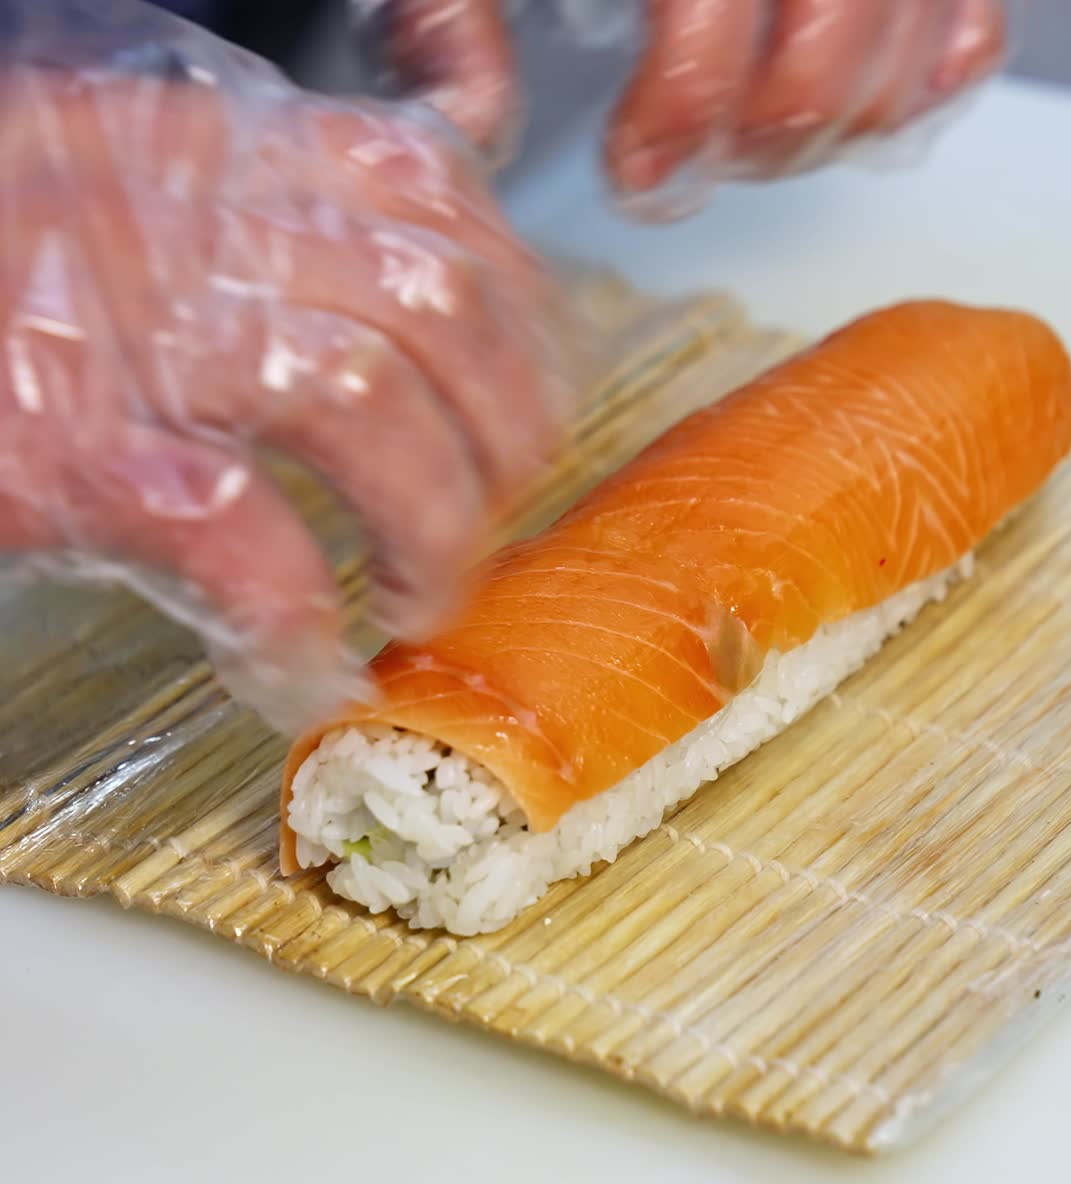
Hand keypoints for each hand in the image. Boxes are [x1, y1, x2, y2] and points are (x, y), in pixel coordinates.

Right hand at [0, 4, 573, 731]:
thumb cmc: (8, 276)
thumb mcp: (151, 182)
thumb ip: (294, 205)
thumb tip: (441, 246)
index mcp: (229, 150)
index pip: (439, 198)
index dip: (522, 320)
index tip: (535, 403)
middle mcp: (196, 218)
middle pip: (437, 307)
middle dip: (504, 439)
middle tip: (490, 520)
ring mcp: (136, 330)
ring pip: (365, 402)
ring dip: (427, 526)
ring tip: (418, 596)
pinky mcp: (71, 447)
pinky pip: (235, 529)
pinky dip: (292, 614)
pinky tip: (305, 661)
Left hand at [370, 0, 1007, 202]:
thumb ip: (456, 7)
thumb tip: (478, 118)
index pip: (714, 0)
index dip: (682, 113)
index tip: (635, 173)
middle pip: (833, 40)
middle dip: (763, 135)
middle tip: (694, 168)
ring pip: (914, 36)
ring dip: (839, 122)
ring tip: (762, 137)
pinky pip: (972, 15)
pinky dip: (931, 70)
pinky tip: (859, 90)